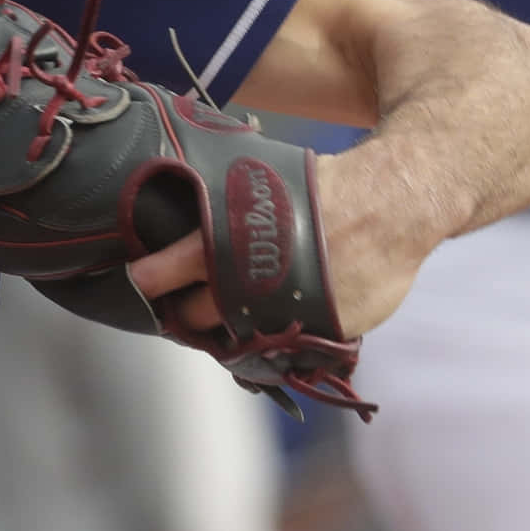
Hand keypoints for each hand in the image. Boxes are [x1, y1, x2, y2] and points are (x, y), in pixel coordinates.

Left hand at [129, 149, 422, 338]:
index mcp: (233, 238)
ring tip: (223, 319)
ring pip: (242, 336)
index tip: (138, 282)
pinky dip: (276, 338)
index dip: (153, 277)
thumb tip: (181, 213)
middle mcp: (256, 279)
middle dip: (187, 314)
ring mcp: (291, 310)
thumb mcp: (261, 184)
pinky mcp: (325, 331)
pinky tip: (271, 323)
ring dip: (229, 331)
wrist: (391, 203)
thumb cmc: (321, 188)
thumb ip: (223, 210)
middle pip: (201, 312)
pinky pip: (288, 346)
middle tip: (182, 308)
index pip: (175, 266)